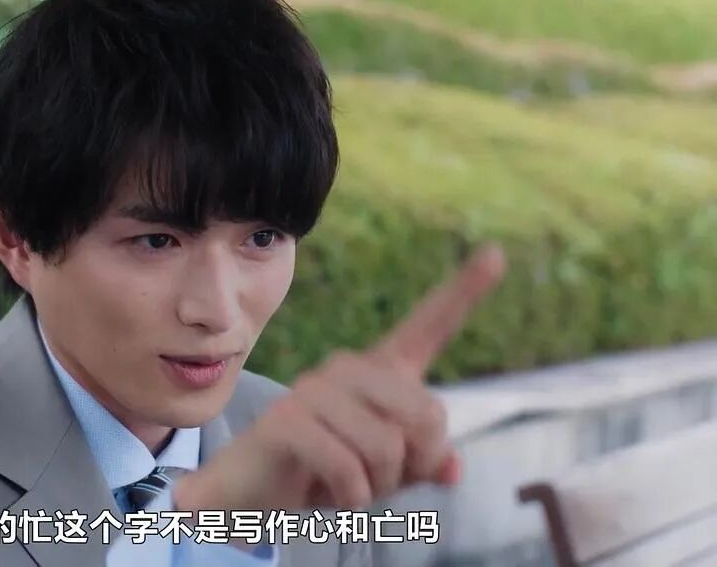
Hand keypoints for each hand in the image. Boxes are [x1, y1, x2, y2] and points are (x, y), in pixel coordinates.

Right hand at [174, 244, 507, 513]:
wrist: (253, 491)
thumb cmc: (325, 474)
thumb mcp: (386, 473)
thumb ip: (423, 463)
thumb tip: (452, 469)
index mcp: (379, 372)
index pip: (427, 326)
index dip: (464, 291)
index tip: (496, 253)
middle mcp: (347, 368)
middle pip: (427, 415)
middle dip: (414, 464)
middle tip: (379, 479)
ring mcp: (313, 390)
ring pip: (388, 447)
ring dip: (377, 487)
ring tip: (349, 486)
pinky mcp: (286, 419)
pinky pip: (349, 467)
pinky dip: (350, 497)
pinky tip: (329, 495)